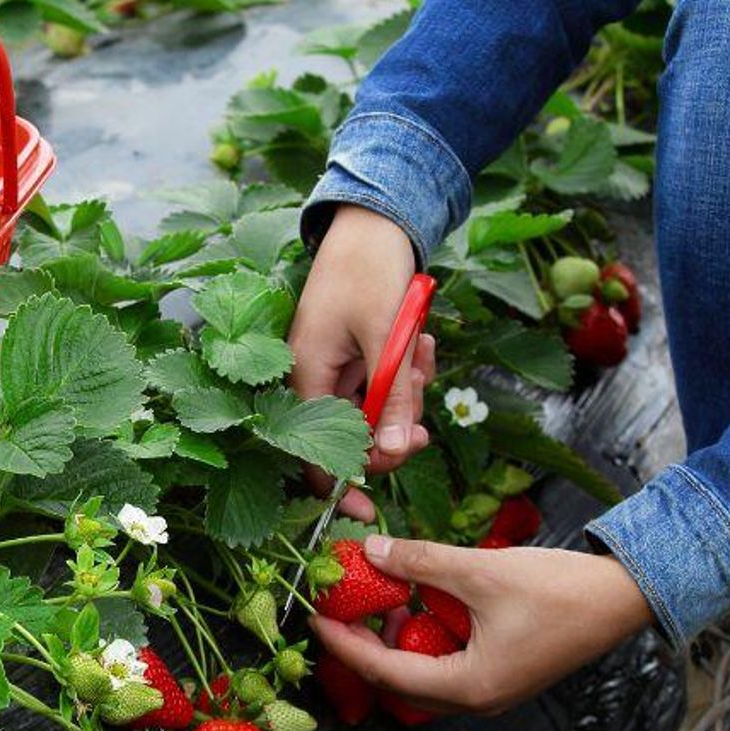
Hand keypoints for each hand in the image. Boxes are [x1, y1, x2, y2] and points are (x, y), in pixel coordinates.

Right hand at [290, 205, 434, 520]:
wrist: (376, 221)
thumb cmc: (370, 270)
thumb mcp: (388, 337)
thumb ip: (391, 398)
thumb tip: (392, 456)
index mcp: (304, 376)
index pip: (311, 456)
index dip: (341, 486)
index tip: (373, 509)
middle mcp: (314, 378)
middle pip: (354, 438)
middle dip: (395, 428)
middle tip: (424, 409)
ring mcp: (336, 368)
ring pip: (377, 412)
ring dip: (408, 393)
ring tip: (422, 352)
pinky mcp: (356, 357)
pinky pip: (385, 385)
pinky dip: (408, 372)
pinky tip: (420, 343)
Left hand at [309, 534, 655, 714]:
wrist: (625, 596)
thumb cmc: (558, 589)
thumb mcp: (479, 570)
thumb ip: (420, 563)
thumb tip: (370, 551)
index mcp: (468, 687)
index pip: (384, 672)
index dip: (344, 645)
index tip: (313, 618)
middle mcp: (475, 699)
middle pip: (397, 680)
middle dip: (362, 645)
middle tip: (336, 608)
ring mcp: (489, 688)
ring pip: (420, 673)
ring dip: (392, 640)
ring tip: (370, 598)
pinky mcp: (500, 671)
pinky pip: (443, 661)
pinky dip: (420, 635)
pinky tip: (410, 600)